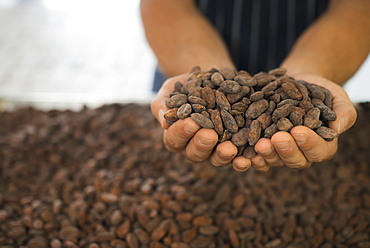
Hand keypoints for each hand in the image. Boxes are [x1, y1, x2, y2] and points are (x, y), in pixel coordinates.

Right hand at [151, 74, 237, 165]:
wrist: (212, 79)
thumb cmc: (187, 85)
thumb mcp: (171, 90)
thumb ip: (164, 104)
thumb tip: (164, 121)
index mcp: (176, 136)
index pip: (174, 138)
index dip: (181, 132)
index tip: (190, 122)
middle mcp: (194, 147)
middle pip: (195, 153)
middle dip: (202, 144)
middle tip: (209, 134)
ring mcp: (216, 149)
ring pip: (217, 159)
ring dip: (223, 155)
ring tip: (229, 148)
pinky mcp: (235, 146)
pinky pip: (239, 157)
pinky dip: (244, 159)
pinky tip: (249, 157)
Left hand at [232, 73, 356, 171]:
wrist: (293, 82)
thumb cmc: (319, 90)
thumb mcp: (337, 97)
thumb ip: (343, 113)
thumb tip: (336, 129)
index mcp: (321, 145)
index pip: (318, 151)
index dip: (308, 143)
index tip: (298, 131)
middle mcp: (299, 153)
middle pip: (294, 160)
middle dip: (285, 150)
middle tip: (276, 138)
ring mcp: (278, 151)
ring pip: (273, 160)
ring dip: (266, 154)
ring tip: (259, 143)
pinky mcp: (260, 145)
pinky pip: (254, 156)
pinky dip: (248, 156)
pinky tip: (241, 153)